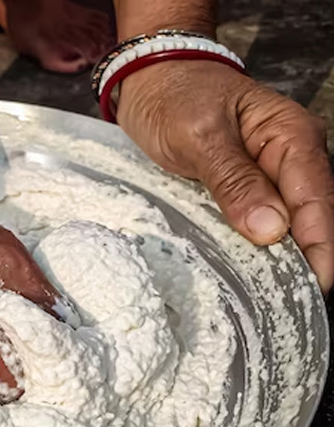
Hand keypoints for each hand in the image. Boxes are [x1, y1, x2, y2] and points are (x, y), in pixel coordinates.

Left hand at [116, 60, 333, 291]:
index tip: (313, 288)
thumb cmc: (175, 98)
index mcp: (290, 136)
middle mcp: (289, 157)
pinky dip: (254, 247)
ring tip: (267, 300)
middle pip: (308, 219)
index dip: (319, 248)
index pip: (317, 200)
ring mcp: (269, 174)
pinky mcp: (244, 188)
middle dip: (301, 262)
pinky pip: (258, 222)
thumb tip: (271, 230)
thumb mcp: (199, 136)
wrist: (150, 79)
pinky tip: (246, 275)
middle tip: (285, 306)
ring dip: (276, 259)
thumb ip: (234, 180)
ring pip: (285, 225)